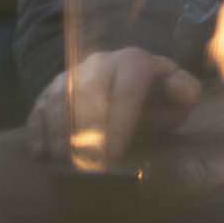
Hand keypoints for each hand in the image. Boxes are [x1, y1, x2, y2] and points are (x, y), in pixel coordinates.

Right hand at [27, 46, 199, 169]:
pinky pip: (37, 108)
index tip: (117, 151)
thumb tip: (186, 94)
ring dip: (59, 130)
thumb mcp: (176, 94)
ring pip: (59, 98)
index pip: (126, 86)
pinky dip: (38, 131)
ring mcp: (71, 75)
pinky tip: (41, 154)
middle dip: (86, 126)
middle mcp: (100, 62)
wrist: (122, 85)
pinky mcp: (49, 91)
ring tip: (64, 159)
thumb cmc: (154, 97)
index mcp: (134, 61)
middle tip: (86, 160)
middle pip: (88, 91)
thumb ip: (184, 92)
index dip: (121, 118)